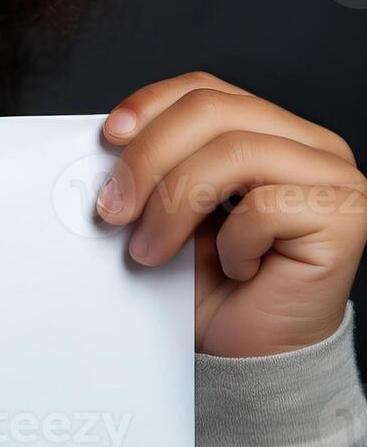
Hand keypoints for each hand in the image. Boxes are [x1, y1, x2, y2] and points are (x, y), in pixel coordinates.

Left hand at [96, 71, 365, 356]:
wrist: (246, 357)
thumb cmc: (209, 286)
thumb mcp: (165, 210)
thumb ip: (150, 167)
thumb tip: (104, 144)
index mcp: (267, 130)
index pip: (204, 90)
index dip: (151, 105)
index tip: (108, 138)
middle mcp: (308, 145)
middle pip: (213, 111)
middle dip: (148, 159)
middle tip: (113, 210)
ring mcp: (334, 177)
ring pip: (233, 152)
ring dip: (173, 205)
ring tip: (150, 250)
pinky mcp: (347, 216)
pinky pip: (265, 206)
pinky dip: (232, 241)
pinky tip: (235, 268)